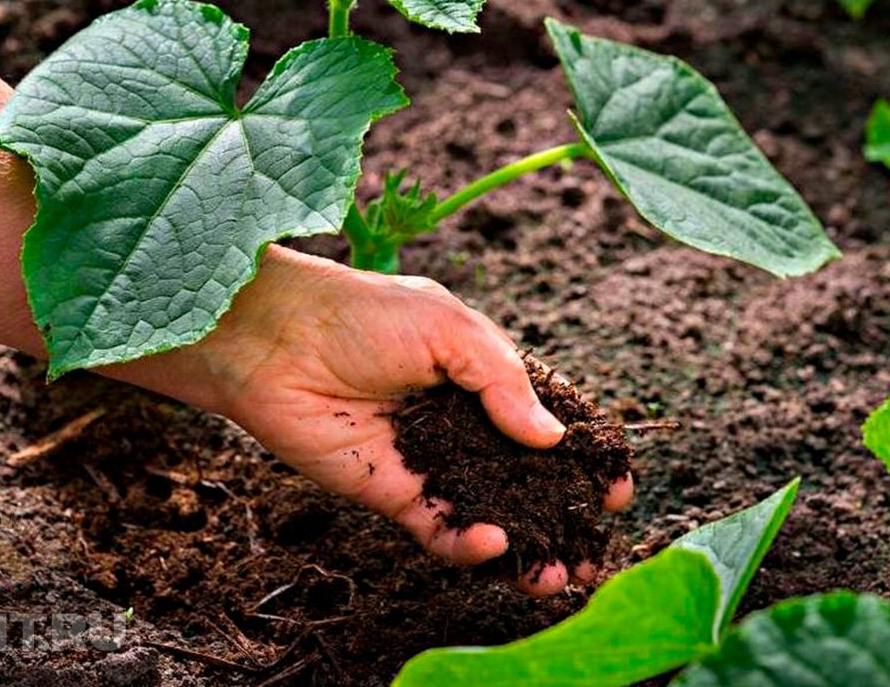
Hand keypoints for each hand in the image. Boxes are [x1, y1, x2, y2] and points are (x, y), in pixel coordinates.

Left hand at [148, 246, 633, 595]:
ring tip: (555, 574)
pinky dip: (469, 543)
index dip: (582, 453)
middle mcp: (459, 422)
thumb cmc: (360, 314)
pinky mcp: (391, 493)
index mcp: (479, 373)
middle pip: (524, 478)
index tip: (615, 485)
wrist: (274, 339)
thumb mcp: (449, 327)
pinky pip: (439, 529)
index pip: (545, 419)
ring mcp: (428, 460)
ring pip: (489, 513)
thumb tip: (553, 438)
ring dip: (524, 547)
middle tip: (592, 547)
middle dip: (562, 515)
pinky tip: (495, 542)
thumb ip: (504, 381)